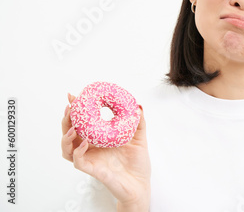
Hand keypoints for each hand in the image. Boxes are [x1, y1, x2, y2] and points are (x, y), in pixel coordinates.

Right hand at [61, 93, 150, 210]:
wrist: (140, 185)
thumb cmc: (138, 164)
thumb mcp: (139, 138)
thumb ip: (138, 122)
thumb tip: (138, 106)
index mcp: (98, 139)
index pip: (82, 122)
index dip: (76, 110)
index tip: (73, 95)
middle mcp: (91, 148)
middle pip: (69, 133)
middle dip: (66, 120)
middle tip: (69, 108)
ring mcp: (90, 159)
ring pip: (67, 149)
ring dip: (66, 136)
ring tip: (72, 127)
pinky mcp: (92, 170)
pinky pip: (78, 161)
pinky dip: (77, 152)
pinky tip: (84, 143)